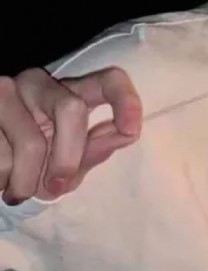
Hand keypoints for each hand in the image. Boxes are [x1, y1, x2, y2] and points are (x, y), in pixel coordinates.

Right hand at [0, 66, 141, 204]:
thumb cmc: (36, 168)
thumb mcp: (70, 163)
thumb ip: (95, 149)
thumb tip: (125, 134)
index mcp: (72, 92)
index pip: (109, 80)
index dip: (125, 100)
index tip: (131, 131)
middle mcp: (39, 83)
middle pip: (71, 108)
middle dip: (68, 157)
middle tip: (57, 186)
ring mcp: (6, 91)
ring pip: (31, 141)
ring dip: (27, 180)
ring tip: (19, 190)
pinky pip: (0, 157)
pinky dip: (4, 181)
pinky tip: (1, 182)